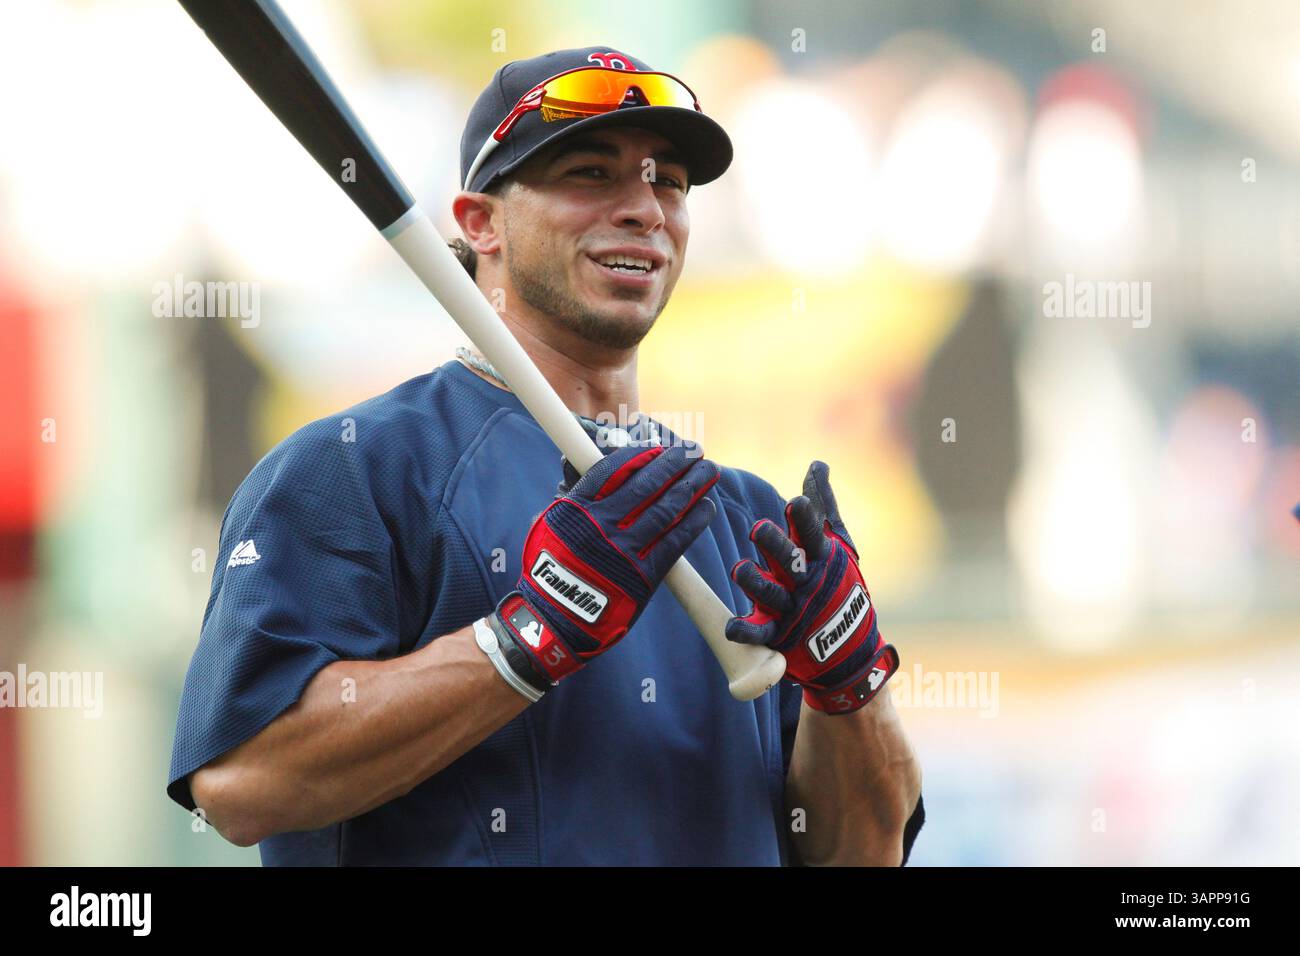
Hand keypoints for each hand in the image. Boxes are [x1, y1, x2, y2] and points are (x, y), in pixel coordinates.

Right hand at [490, 436, 718, 687]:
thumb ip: (572, 499)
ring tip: (709, 472)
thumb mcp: (548, 527)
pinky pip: (675, 542)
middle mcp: (602, 526)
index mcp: (577, 509)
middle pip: (648, 484)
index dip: (643, 456)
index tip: (661, 448)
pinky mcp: (643, 576)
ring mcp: (625, 551)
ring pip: (667, 509)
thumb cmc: (550, 570)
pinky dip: (694, 521)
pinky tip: (707, 506)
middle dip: (675, 463)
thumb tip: (591, 469)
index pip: (615, 469)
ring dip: (692, 486)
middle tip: (694, 451)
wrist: (554, 620)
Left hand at [726, 461, 898, 713]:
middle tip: (757, 529)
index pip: (813, 535)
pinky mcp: (781, 635)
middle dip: (775, 546)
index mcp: (822, 558)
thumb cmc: (840, 584)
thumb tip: (818, 463)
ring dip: (755, 583)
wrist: (852, 649)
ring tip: (738, 569)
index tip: (795, 502)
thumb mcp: (838, 544)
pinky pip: (762, 633)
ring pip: (772, 594)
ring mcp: (795, 610)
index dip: (805, 519)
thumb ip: (824, 506)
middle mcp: (808, 582)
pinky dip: (747, 631)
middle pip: (790, 561)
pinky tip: (732, 627)